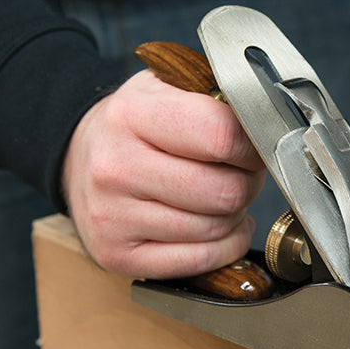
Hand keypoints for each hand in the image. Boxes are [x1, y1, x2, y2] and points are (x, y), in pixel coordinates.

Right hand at [62, 70, 265, 278]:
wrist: (80, 159)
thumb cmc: (136, 125)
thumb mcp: (167, 89)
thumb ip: (216, 97)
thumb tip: (269, 121)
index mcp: (131, 115)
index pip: (222, 136)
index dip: (253, 146)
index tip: (253, 147)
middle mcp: (116, 167)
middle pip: (224, 191)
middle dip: (247, 184)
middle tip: (239, 174)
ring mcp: (112, 216)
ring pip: (216, 228)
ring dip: (233, 215)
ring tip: (219, 197)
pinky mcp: (117, 256)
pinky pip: (201, 260)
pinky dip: (223, 246)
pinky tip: (218, 228)